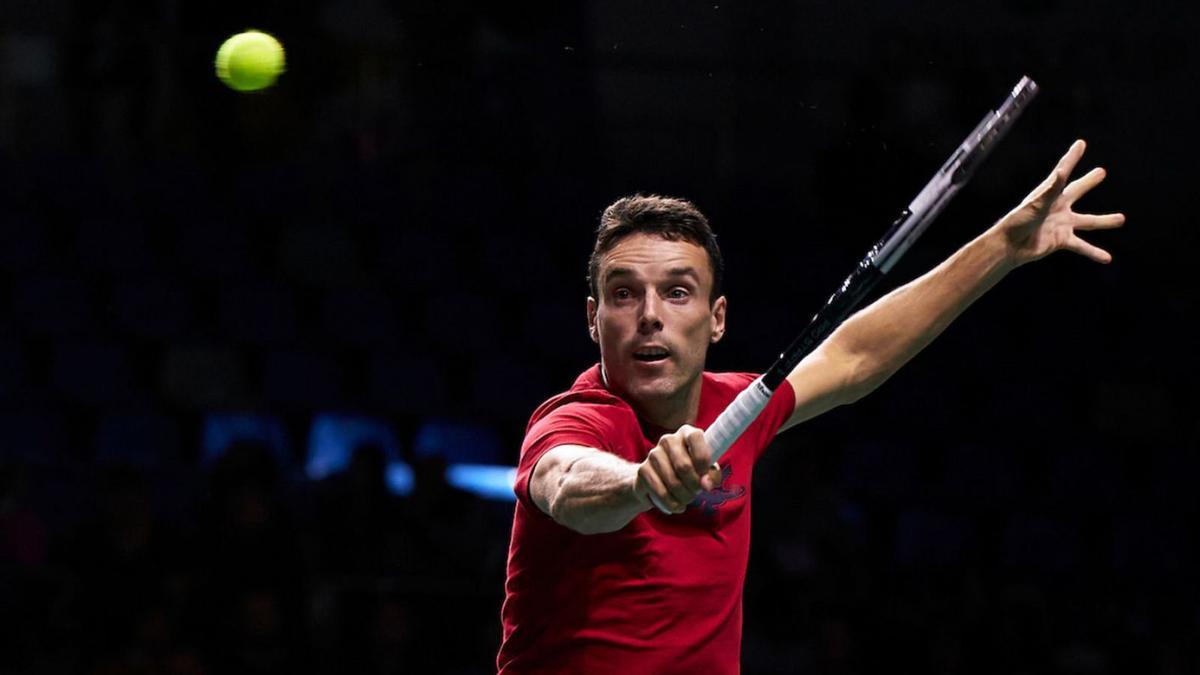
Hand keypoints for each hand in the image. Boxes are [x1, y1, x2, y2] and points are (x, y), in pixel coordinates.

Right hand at [634, 425, 722, 513]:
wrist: (658, 481)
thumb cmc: (688, 474)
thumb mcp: (705, 472)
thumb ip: (712, 476)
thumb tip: (706, 484)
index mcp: (686, 433)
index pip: (695, 437)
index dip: (703, 459)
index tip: (705, 475)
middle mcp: (668, 440)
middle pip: (684, 466)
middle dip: (694, 486)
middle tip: (696, 492)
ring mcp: (653, 454)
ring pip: (673, 482)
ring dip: (684, 497)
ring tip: (686, 499)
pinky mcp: (642, 471)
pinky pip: (661, 493)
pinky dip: (672, 504)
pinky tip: (676, 505)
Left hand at [996, 140, 1125, 266]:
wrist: (1009, 246)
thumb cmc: (1018, 222)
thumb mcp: (1035, 204)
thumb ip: (1050, 189)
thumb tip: (1061, 172)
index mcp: (1050, 193)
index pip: (1063, 171)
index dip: (1072, 158)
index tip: (1080, 144)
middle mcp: (1058, 206)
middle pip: (1077, 191)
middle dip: (1088, 182)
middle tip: (1101, 172)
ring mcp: (1061, 223)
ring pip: (1088, 221)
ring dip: (1104, 221)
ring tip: (1122, 219)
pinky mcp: (1061, 240)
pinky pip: (1082, 245)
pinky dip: (1094, 252)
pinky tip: (1107, 258)